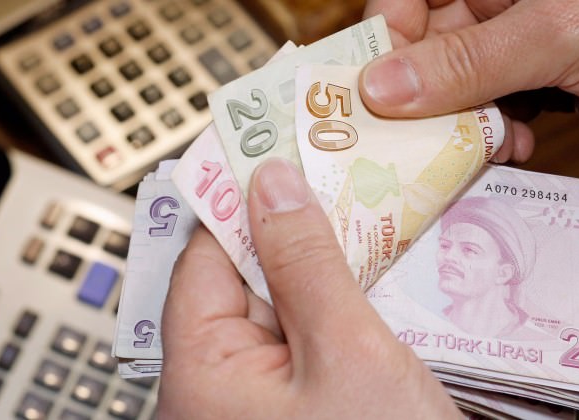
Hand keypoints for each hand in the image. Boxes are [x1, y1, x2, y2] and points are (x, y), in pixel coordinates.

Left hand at [158, 158, 459, 418]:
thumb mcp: (348, 354)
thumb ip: (306, 264)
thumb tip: (273, 183)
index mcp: (202, 373)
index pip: (205, 257)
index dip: (241, 198)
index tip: (281, 151)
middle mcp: (217, 388)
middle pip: (245, 279)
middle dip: (296, 232)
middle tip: (345, 182)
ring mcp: (259, 400)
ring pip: (283, 307)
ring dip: (326, 269)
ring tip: (372, 225)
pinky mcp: (298, 405)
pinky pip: (307, 340)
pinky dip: (339, 307)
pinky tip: (376, 281)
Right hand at [359, 0, 578, 150]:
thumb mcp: (559, 33)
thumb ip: (469, 61)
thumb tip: (383, 88)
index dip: (386, 41)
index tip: (373, 95)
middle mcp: (501, 2)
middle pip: (429, 51)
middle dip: (423, 101)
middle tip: (417, 145)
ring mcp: (523, 45)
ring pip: (460, 90)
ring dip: (463, 127)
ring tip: (481, 148)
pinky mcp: (545, 84)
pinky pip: (496, 113)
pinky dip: (497, 137)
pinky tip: (516, 148)